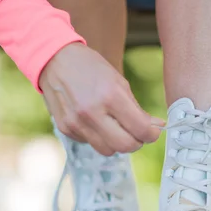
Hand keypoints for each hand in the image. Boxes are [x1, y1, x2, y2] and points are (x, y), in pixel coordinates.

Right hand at [39, 43, 163, 155]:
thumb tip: (156, 126)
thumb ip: (136, 108)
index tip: (153, 132)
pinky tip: (95, 122)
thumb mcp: (118, 82)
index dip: (152, 134)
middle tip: (138, 134)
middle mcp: (92, 112)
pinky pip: (90, 143)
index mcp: (110, 95)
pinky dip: (98, 137)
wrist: (54, 59)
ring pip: (108, 150)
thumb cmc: (90, 68)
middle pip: (125, 146)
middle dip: (137, 143)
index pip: (140, 129)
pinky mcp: (66, 129)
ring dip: (116, 143)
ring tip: (116, 128)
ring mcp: (77, 123)